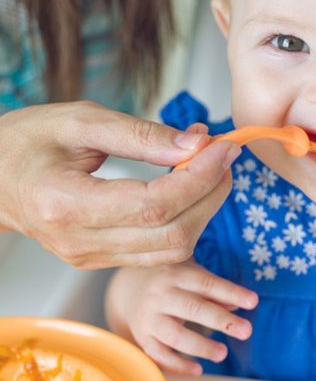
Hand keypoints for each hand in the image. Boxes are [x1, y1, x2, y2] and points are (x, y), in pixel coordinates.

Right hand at [0, 101, 239, 268]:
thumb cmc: (26, 142)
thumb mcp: (80, 121)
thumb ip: (141, 135)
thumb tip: (197, 143)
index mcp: (66, 204)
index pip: (155, 204)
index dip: (199, 177)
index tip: (223, 148)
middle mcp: (79, 242)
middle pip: (172, 234)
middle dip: (211, 194)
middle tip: (225, 156)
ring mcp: (90, 257)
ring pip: (172, 249)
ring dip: (204, 210)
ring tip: (213, 171)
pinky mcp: (100, 259)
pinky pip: (158, 252)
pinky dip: (185, 221)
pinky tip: (191, 191)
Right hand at [106, 261, 258, 375]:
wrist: (129, 288)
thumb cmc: (173, 280)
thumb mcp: (192, 275)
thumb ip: (215, 289)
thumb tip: (239, 303)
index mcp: (177, 274)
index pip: (206, 283)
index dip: (230, 292)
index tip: (253, 301)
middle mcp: (161, 294)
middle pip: (192, 308)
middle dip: (221, 320)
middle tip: (246, 331)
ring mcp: (149, 317)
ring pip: (174, 335)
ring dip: (200, 346)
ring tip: (223, 353)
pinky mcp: (142, 337)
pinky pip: (159, 354)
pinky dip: (178, 365)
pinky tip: (199, 370)